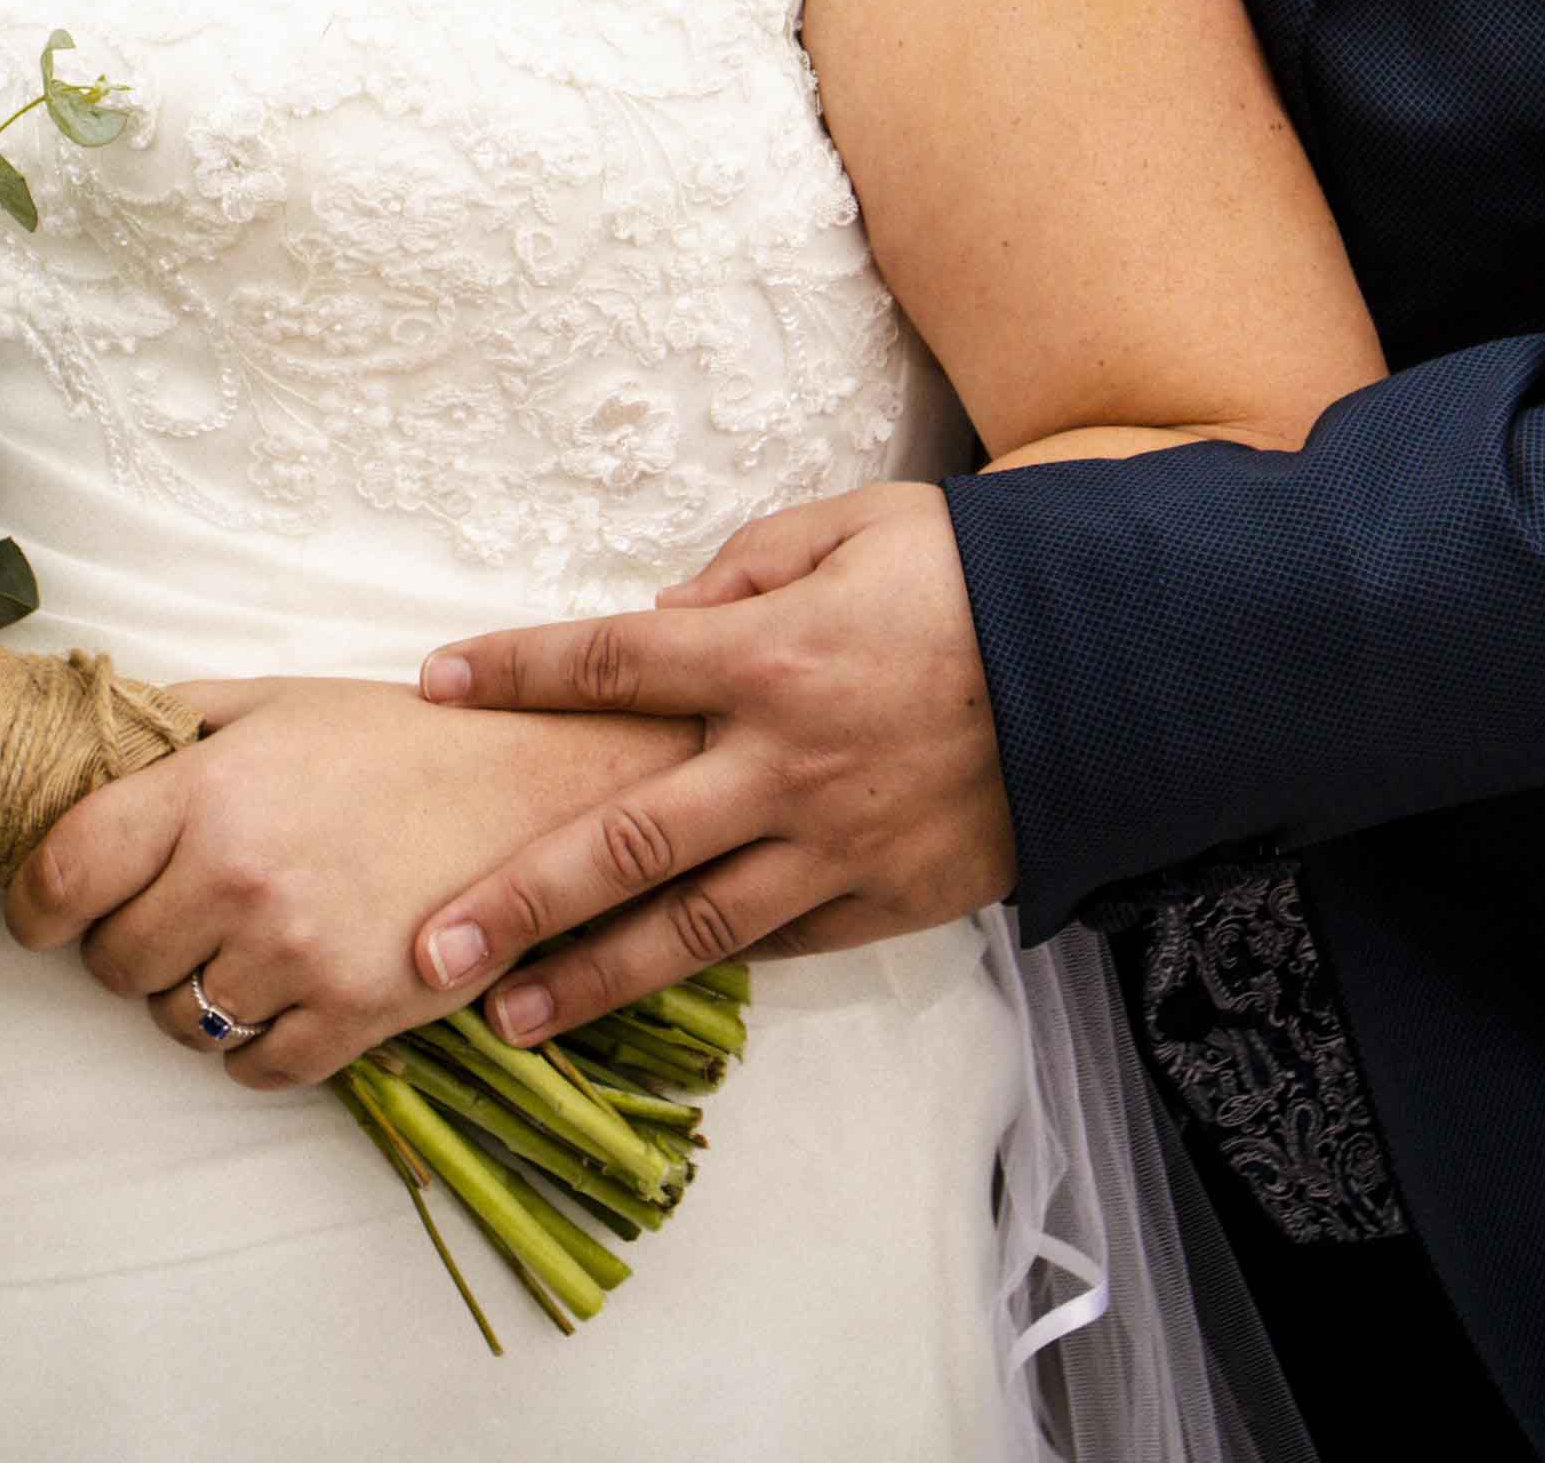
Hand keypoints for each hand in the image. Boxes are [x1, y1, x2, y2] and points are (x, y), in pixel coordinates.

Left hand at [0, 677, 691, 1091]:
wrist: (535, 791)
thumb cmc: (403, 741)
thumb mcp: (280, 700)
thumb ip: (178, 723)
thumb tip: (94, 749)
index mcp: (210, 793)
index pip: (62, 874)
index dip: (32, 904)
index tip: (41, 914)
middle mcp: (242, 881)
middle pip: (114, 964)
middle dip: (126, 944)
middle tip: (171, 914)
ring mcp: (298, 959)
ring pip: (180, 1023)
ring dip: (191, 994)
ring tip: (242, 946)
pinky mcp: (353, 1019)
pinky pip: (253, 1068)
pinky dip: (253, 1042)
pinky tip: (285, 990)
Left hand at [409, 480, 1013, 1046]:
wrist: (1119, 665)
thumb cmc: (979, 578)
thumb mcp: (857, 524)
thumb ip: (746, 563)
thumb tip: (662, 613)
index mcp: (767, 653)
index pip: (607, 662)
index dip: (514, 670)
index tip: (433, 681)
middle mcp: (784, 763)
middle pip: (618, 841)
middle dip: (514, 901)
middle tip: (425, 950)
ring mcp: (835, 846)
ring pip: (687, 929)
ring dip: (588, 980)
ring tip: (506, 1021)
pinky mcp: (889, 901)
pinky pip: (782, 942)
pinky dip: (710, 965)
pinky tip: (645, 990)